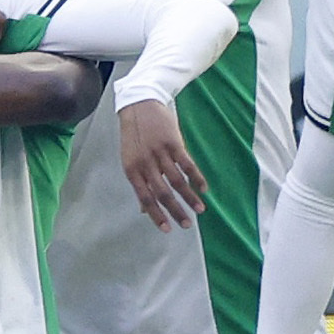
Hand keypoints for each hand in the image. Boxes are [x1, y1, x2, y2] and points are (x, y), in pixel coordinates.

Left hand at [118, 99, 204, 229]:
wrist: (139, 104)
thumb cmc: (135, 135)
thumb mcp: (130, 159)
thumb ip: (139, 183)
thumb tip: (143, 209)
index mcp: (132, 170)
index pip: (145, 198)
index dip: (157, 215)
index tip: (168, 230)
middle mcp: (145, 164)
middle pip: (162, 193)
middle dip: (176, 211)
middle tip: (187, 225)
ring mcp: (159, 153)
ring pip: (177, 181)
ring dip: (190, 198)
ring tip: (200, 209)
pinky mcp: (173, 143)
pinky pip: (187, 165)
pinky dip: (196, 178)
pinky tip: (203, 188)